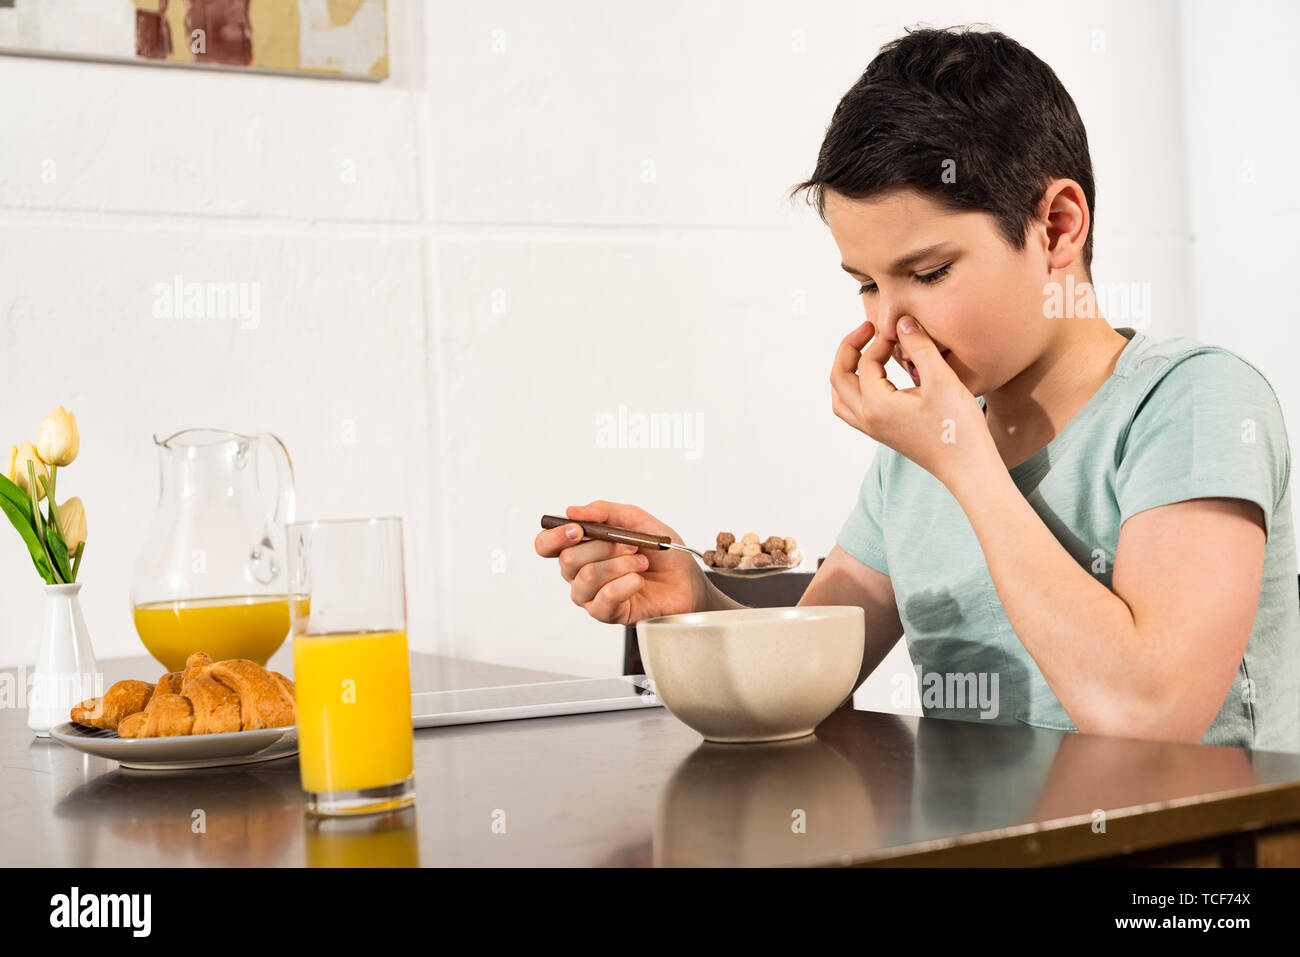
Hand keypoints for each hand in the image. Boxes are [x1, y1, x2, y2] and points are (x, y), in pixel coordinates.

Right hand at [534, 500, 707, 625]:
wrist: (688, 580)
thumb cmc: (662, 552)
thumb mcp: (637, 520)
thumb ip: (605, 512)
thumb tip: (572, 511)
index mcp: (582, 548)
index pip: (546, 545)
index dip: (554, 537)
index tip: (577, 530)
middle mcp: (580, 573)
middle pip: (568, 560)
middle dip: (605, 547)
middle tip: (632, 546)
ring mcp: (592, 596)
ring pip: (585, 578)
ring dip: (619, 565)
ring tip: (642, 563)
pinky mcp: (608, 614)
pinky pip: (604, 599)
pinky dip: (625, 584)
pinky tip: (639, 581)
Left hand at [830, 316, 994, 490]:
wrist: (969, 468)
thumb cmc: (958, 427)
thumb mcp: (942, 380)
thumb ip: (919, 347)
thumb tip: (902, 323)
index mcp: (876, 405)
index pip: (866, 362)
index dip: (882, 340)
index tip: (903, 330)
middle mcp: (868, 419)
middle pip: (839, 378)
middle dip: (849, 349)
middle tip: (868, 328)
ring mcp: (874, 430)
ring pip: (841, 397)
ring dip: (846, 371)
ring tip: (864, 352)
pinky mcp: (884, 435)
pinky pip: (853, 410)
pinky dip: (854, 389)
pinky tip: (877, 379)